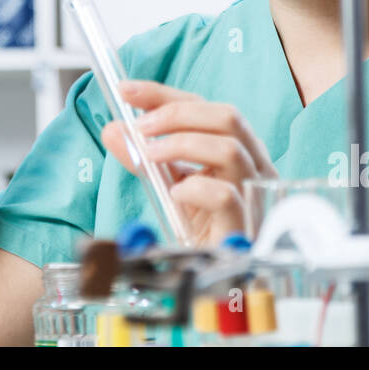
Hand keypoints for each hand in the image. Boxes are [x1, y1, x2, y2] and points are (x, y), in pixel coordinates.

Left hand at [101, 79, 277, 246]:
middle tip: (140, 127)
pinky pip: (224, 196)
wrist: (215, 280)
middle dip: (176, 113)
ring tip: (150, 156)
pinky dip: (193, 188)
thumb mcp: (169, 185)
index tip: (127, 90)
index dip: (165, 94)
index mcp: (238, 151)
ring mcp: (254, 196)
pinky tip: (174, 195)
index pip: (206, 107)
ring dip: (180, 143)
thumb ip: (144, 158)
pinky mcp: (244, 227)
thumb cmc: (201, 230)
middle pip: (227, 116)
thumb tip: (114, 129)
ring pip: (229, 149)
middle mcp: (253, 167)